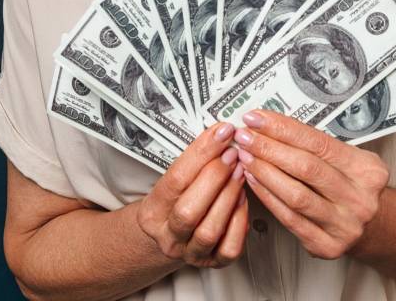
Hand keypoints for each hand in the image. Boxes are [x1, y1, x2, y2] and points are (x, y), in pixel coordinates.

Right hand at [134, 122, 250, 267]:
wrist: (172, 236)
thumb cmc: (177, 201)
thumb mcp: (173, 183)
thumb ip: (194, 164)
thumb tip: (221, 133)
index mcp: (151, 213)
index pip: (175, 180)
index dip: (201, 153)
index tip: (222, 132)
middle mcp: (167, 237)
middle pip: (189, 210)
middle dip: (214, 177)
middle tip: (233, 153)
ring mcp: (190, 253)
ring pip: (209, 230)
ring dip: (229, 196)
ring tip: (241, 172)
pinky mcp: (213, 263)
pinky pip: (229, 247)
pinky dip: (240, 221)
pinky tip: (244, 198)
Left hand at [234, 110, 389, 259]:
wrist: (373, 228)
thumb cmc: (351, 187)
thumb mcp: (348, 161)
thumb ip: (315, 146)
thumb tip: (269, 126)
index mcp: (367, 169)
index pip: (318, 143)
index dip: (283, 129)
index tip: (257, 118)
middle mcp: (360, 198)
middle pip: (306, 168)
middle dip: (269, 149)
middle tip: (245, 137)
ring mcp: (345, 225)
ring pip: (295, 195)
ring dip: (264, 173)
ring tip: (245, 157)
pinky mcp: (328, 246)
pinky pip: (289, 218)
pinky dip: (268, 197)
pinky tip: (253, 182)